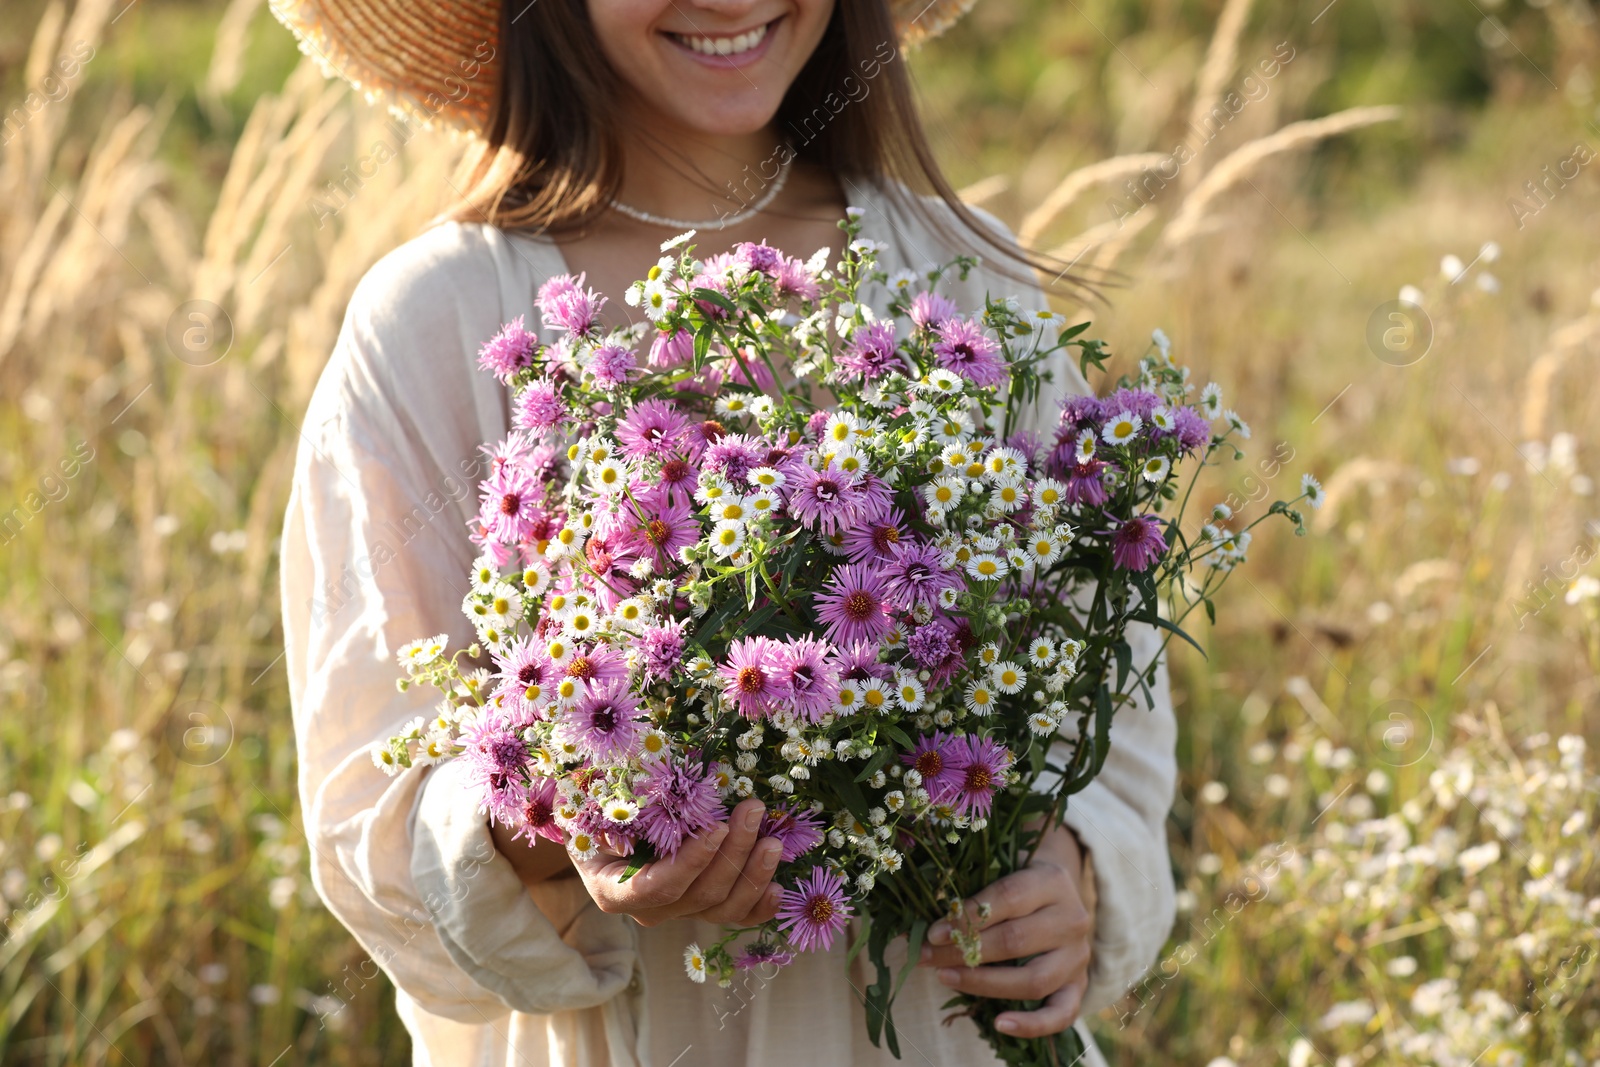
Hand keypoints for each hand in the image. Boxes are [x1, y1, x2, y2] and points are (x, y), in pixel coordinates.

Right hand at [571, 797, 784, 927]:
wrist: (599, 829)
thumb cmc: (593, 814)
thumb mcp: (592, 812)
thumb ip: (612, 820)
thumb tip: (635, 824)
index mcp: (615, 890)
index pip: (658, 887)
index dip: (691, 862)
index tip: (717, 827)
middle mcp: (649, 909)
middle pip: (699, 895)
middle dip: (732, 853)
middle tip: (753, 811)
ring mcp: (679, 911)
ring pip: (722, 909)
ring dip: (752, 876)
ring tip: (773, 842)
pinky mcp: (702, 906)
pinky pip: (735, 917)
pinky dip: (759, 906)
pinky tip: (778, 888)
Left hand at [918, 824, 1092, 1037]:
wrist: (1061, 892)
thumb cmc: (1018, 879)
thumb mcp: (1000, 867)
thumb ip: (970, 886)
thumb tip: (921, 920)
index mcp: (1052, 880)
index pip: (1008, 897)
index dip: (968, 917)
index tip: (933, 932)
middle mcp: (1072, 918)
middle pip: (1015, 941)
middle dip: (964, 952)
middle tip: (927, 956)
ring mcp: (1078, 955)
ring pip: (1033, 980)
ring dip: (983, 984)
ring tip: (945, 977)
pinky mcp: (1078, 985)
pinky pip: (1061, 1014)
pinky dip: (1032, 1024)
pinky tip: (1000, 1025)